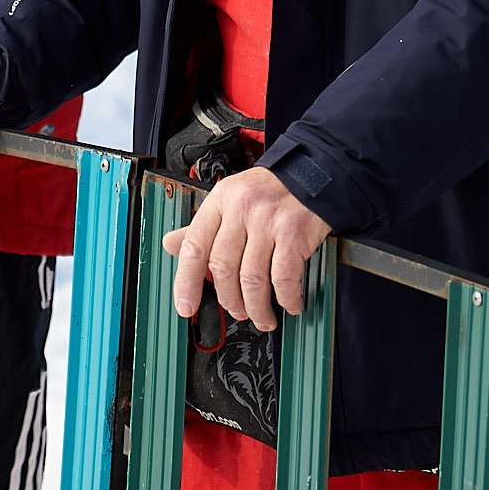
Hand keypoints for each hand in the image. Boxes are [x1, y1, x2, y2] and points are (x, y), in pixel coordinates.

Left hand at [164, 167, 329, 333]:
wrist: (317, 173)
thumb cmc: (272, 191)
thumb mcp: (232, 199)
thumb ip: (203, 226)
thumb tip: (170, 244)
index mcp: (221, 199)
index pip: (194, 246)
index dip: (186, 282)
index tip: (186, 306)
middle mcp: (242, 208)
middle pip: (222, 267)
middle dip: (228, 300)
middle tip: (237, 311)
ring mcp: (268, 220)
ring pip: (252, 279)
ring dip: (256, 307)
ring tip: (262, 316)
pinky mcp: (294, 232)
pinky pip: (284, 278)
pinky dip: (286, 299)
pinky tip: (289, 303)